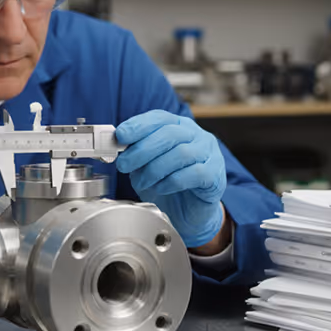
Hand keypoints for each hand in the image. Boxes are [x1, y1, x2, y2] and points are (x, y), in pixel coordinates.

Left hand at [115, 110, 226, 247]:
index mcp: (179, 127)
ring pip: (181, 153)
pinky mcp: (215, 175)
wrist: (189, 212)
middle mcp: (197, 136)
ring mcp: (210, 154)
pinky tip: (161, 188)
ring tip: (141, 182)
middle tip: (124, 165)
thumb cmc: (168, 185)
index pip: (159, 118)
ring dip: (154, 169)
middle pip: (169, 134)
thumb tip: (116, 147)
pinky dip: (172, 182)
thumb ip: (134, 154)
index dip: (138, 125)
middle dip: (142, 150)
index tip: (120, 136)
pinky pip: (194, 173)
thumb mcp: (145, 166)